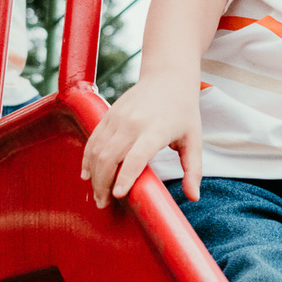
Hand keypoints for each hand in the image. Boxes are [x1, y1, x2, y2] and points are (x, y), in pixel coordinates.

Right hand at [80, 70, 202, 207]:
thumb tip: (194, 197)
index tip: (118, 195)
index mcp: (156, 130)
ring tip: (97, 194)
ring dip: (93, 174)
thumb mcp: (193, 140)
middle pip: (110, 157)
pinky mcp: (109, 113)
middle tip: (104, 204)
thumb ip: (193, 170)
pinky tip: (87, 173)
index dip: (126, 177)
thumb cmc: (183, 112)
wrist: (168, 77)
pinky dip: (87, 158)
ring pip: (98, 150)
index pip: (136, 156)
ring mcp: (118, 117)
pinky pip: (93, 139)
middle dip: (103, 183)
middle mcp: (134, 123)